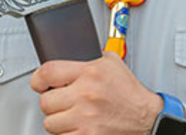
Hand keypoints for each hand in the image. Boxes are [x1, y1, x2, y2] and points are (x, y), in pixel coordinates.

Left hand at [30, 51, 161, 134]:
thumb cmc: (130, 94)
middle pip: (45, 101)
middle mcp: (85, 95)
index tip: (38, 84)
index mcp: (89, 73)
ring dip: (58, 121)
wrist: (147, 118)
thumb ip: (91, 58)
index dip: (38, 79)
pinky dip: (66, 134)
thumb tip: (71, 59)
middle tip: (62, 102)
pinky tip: (76, 127)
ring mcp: (85, 118)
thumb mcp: (113, 64)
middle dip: (52, 103)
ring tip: (71, 116)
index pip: (48, 72)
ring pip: (50, 123)